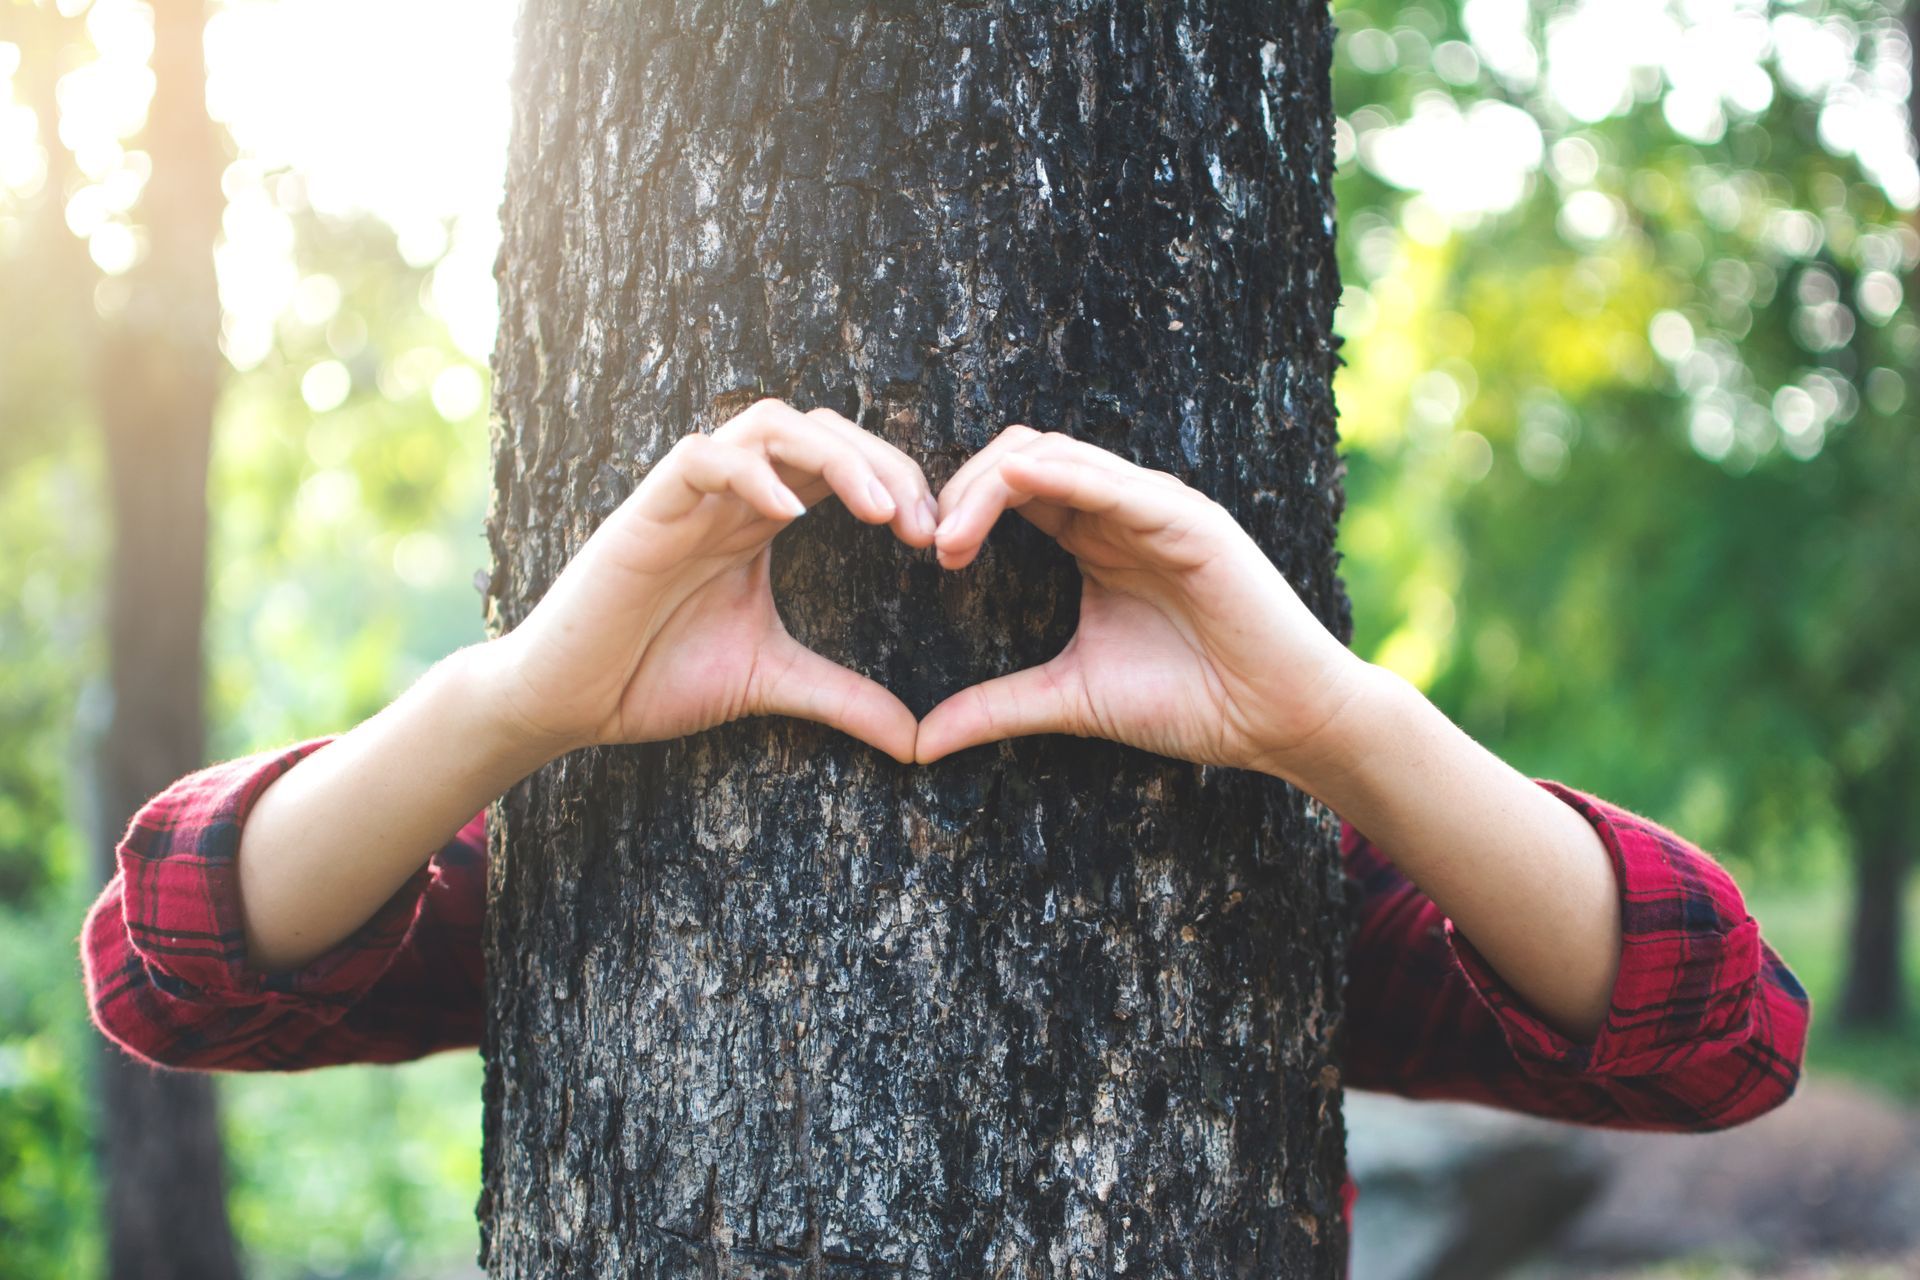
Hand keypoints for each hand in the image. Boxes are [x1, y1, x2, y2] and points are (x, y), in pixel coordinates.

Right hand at [487, 399, 936, 762]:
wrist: (568, 702)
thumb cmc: (655, 677)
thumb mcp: (772, 683)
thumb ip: (845, 698)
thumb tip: (918, 739)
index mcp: (761, 518)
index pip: (842, 462)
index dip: (898, 483)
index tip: (938, 541)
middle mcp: (730, 494)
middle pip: (819, 428)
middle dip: (884, 463)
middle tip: (924, 524)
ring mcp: (687, 497)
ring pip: (767, 423)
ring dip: (835, 457)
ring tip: (879, 512)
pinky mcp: (644, 513)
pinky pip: (700, 458)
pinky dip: (750, 473)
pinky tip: (791, 515)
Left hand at [915, 427, 1368, 779]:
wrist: (1279, 722)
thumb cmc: (1191, 702)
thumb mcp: (1071, 698)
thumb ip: (996, 706)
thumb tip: (917, 742)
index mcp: (1093, 537)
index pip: (1010, 489)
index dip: (957, 508)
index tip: (924, 559)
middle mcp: (1121, 510)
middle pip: (1020, 457)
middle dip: (961, 490)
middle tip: (926, 544)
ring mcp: (1156, 508)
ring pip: (1055, 455)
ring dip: (989, 486)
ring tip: (948, 540)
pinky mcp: (1189, 520)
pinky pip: (1112, 481)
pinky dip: (1058, 475)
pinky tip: (1012, 488)